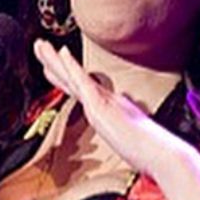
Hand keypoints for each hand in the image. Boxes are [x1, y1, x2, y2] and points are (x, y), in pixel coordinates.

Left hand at [32, 38, 181, 176]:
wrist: (161, 155)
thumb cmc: (149, 152)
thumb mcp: (129, 138)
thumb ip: (121, 128)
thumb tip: (118, 124)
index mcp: (110, 108)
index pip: (81, 90)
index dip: (64, 75)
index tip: (51, 63)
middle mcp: (106, 99)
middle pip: (73, 79)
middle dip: (53, 62)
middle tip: (38, 45)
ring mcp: (104, 101)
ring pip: (73, 76)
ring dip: (54, 59)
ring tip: (39, 45)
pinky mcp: (102, 105)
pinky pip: (83, 82)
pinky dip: (72, 66)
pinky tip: (61, 52)